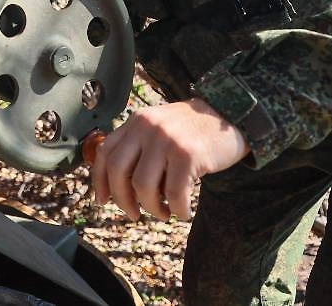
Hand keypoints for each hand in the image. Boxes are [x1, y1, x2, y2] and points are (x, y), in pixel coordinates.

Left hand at [91, 98, 249, 220]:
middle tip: (134, 214)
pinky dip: (177, 210)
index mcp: (137, 121)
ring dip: (151, 208)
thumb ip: (138, 146)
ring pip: (143, 186)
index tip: (103, 200)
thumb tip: (116, 188)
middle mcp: (148, 126)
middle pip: (118, 171)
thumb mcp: (160, 128)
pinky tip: (183, 212)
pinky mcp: (188, 154)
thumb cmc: (193, 131)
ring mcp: (167, 139)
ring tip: (163, 213)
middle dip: (122, 200)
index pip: (105, 152)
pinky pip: (174, 194)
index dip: (100, 181)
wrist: (232, 116)